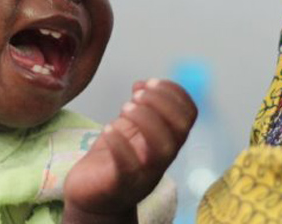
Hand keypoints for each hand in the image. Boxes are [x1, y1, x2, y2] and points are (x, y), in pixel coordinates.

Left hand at [62, 79, 196, 223]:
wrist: (93, 199)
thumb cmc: (114, 162)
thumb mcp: (129, 130)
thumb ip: (139, 109)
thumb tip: (142, 84)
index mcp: (167, 140)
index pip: (189, 115)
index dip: (175, 93)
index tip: (151, 82)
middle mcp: (161, 158)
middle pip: (179, 129)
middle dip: (161, 102)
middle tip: (137, 95)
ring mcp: (144, 174)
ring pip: (161, 148)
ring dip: (145, 119)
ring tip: (125, 107)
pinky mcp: (121, 185)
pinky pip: (128, 166)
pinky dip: (120, 144)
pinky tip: (108, 129)